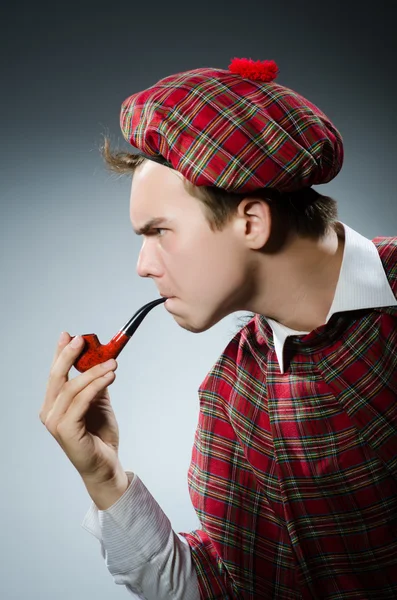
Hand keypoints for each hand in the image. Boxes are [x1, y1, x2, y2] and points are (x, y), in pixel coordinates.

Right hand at [40, 331, 121, 485]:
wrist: (106, 465)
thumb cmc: (100, 435)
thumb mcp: (98, 401)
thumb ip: (94, 383)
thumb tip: (98, 359)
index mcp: (53, 404)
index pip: (55, 373)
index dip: (60, 353)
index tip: (69, 335)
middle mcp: (49, 412)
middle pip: (57, 377)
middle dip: (69, 355)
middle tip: (84, 340)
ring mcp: (55, 422)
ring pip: (72, 388)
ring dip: (93, 372)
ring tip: (112, 363)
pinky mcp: (66, 431)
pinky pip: (81, 402)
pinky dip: (96, 386)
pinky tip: (109, 376)